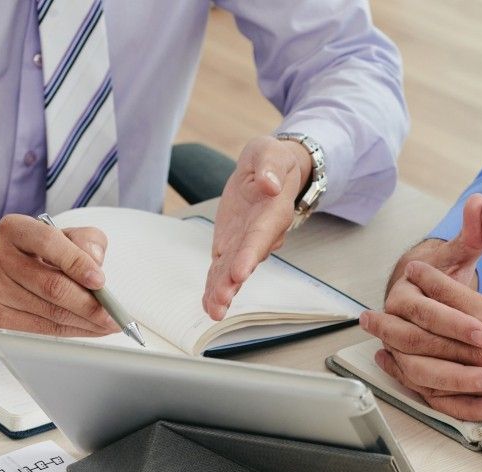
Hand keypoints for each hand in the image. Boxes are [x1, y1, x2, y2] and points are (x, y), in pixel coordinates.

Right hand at [0, 214, 120, 337]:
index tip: (100, 281)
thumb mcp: (66, 238)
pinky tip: (89, 329)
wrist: (4, 282)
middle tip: (113, 314)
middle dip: (89, 303)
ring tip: (107, 324)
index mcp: (14, 229)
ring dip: (85, 322)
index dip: (77, 263)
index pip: (48, 242)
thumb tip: (95, 260)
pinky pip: (41, 330)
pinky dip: (71, 331)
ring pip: (50, 312)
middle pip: (51, 285)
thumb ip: (86, 241)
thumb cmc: (41, 256)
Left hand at [203, 135, 311, 319]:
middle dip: (232, 282)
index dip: (249, 255)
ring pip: (233, 271)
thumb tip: (268, 183)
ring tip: (213, 309)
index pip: (260, 236)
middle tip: (221, 301)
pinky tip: (208, 304)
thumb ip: (270, 166)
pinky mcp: (231, 246)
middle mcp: (261, 234)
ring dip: (222, 290)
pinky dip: (215, 286)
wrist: (269, 171)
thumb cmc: (272, 161)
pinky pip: (222, 268)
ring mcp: (245, 243)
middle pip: (246, 261)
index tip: (240, 272)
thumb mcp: (271, 152)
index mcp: (272, 212)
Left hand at [363, 199, 481, 423]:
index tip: (412, 268)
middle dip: (393, 320)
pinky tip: (407, 375)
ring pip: (429, 369)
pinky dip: (421, 387)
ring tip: (376, 341)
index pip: (446, 296)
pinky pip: (447, 400)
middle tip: (368, 312)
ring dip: (397, 353)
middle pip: (424, 335)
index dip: (426, 279)